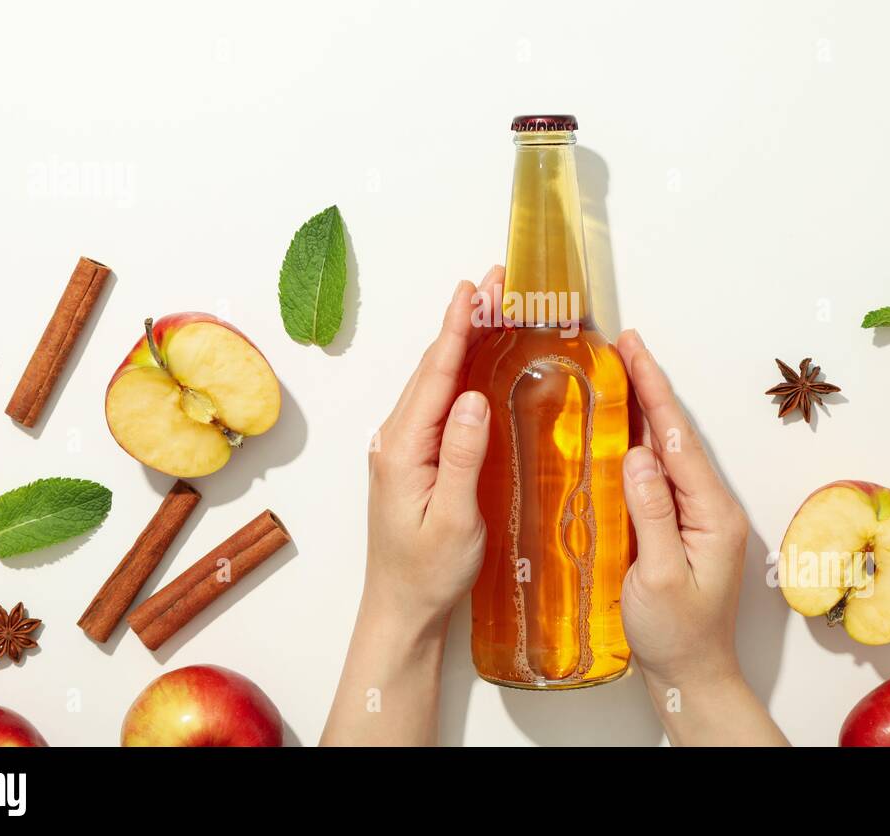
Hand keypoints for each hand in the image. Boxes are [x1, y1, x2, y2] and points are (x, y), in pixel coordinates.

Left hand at [362, 265, 502, 625]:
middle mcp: (396, 439)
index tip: (473, 289)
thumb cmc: (428, 572)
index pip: (434, 375)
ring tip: (488, 304)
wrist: (402, 609)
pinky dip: (458, 370)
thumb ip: (461, 456)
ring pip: (434, 380)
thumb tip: (472, 397)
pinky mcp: (414, 457)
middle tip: (493, 281)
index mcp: (402, 449)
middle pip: (434, 366)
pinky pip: (437, 401)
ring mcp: (402, 447)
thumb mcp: (454, 518)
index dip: (457, 327)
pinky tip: (474, 359)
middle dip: (464, 319)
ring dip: (461, 340)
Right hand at [616, 329, 787, 745]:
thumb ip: (650, 513)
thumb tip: (637, 454)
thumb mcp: (657, 577)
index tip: (634, 351)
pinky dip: (640, 443)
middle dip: (650, 387)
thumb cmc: (676, 635)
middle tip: (623, 345)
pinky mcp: (679, 527)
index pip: (679, 439)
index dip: (655, 391)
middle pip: (677, 435)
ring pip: (668, 451)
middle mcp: (710, 507)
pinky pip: (659, 475)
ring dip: (646, 410)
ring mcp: (696, 516)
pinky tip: (621, 430)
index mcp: (713, 513)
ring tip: (620, 373)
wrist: (690, 675)